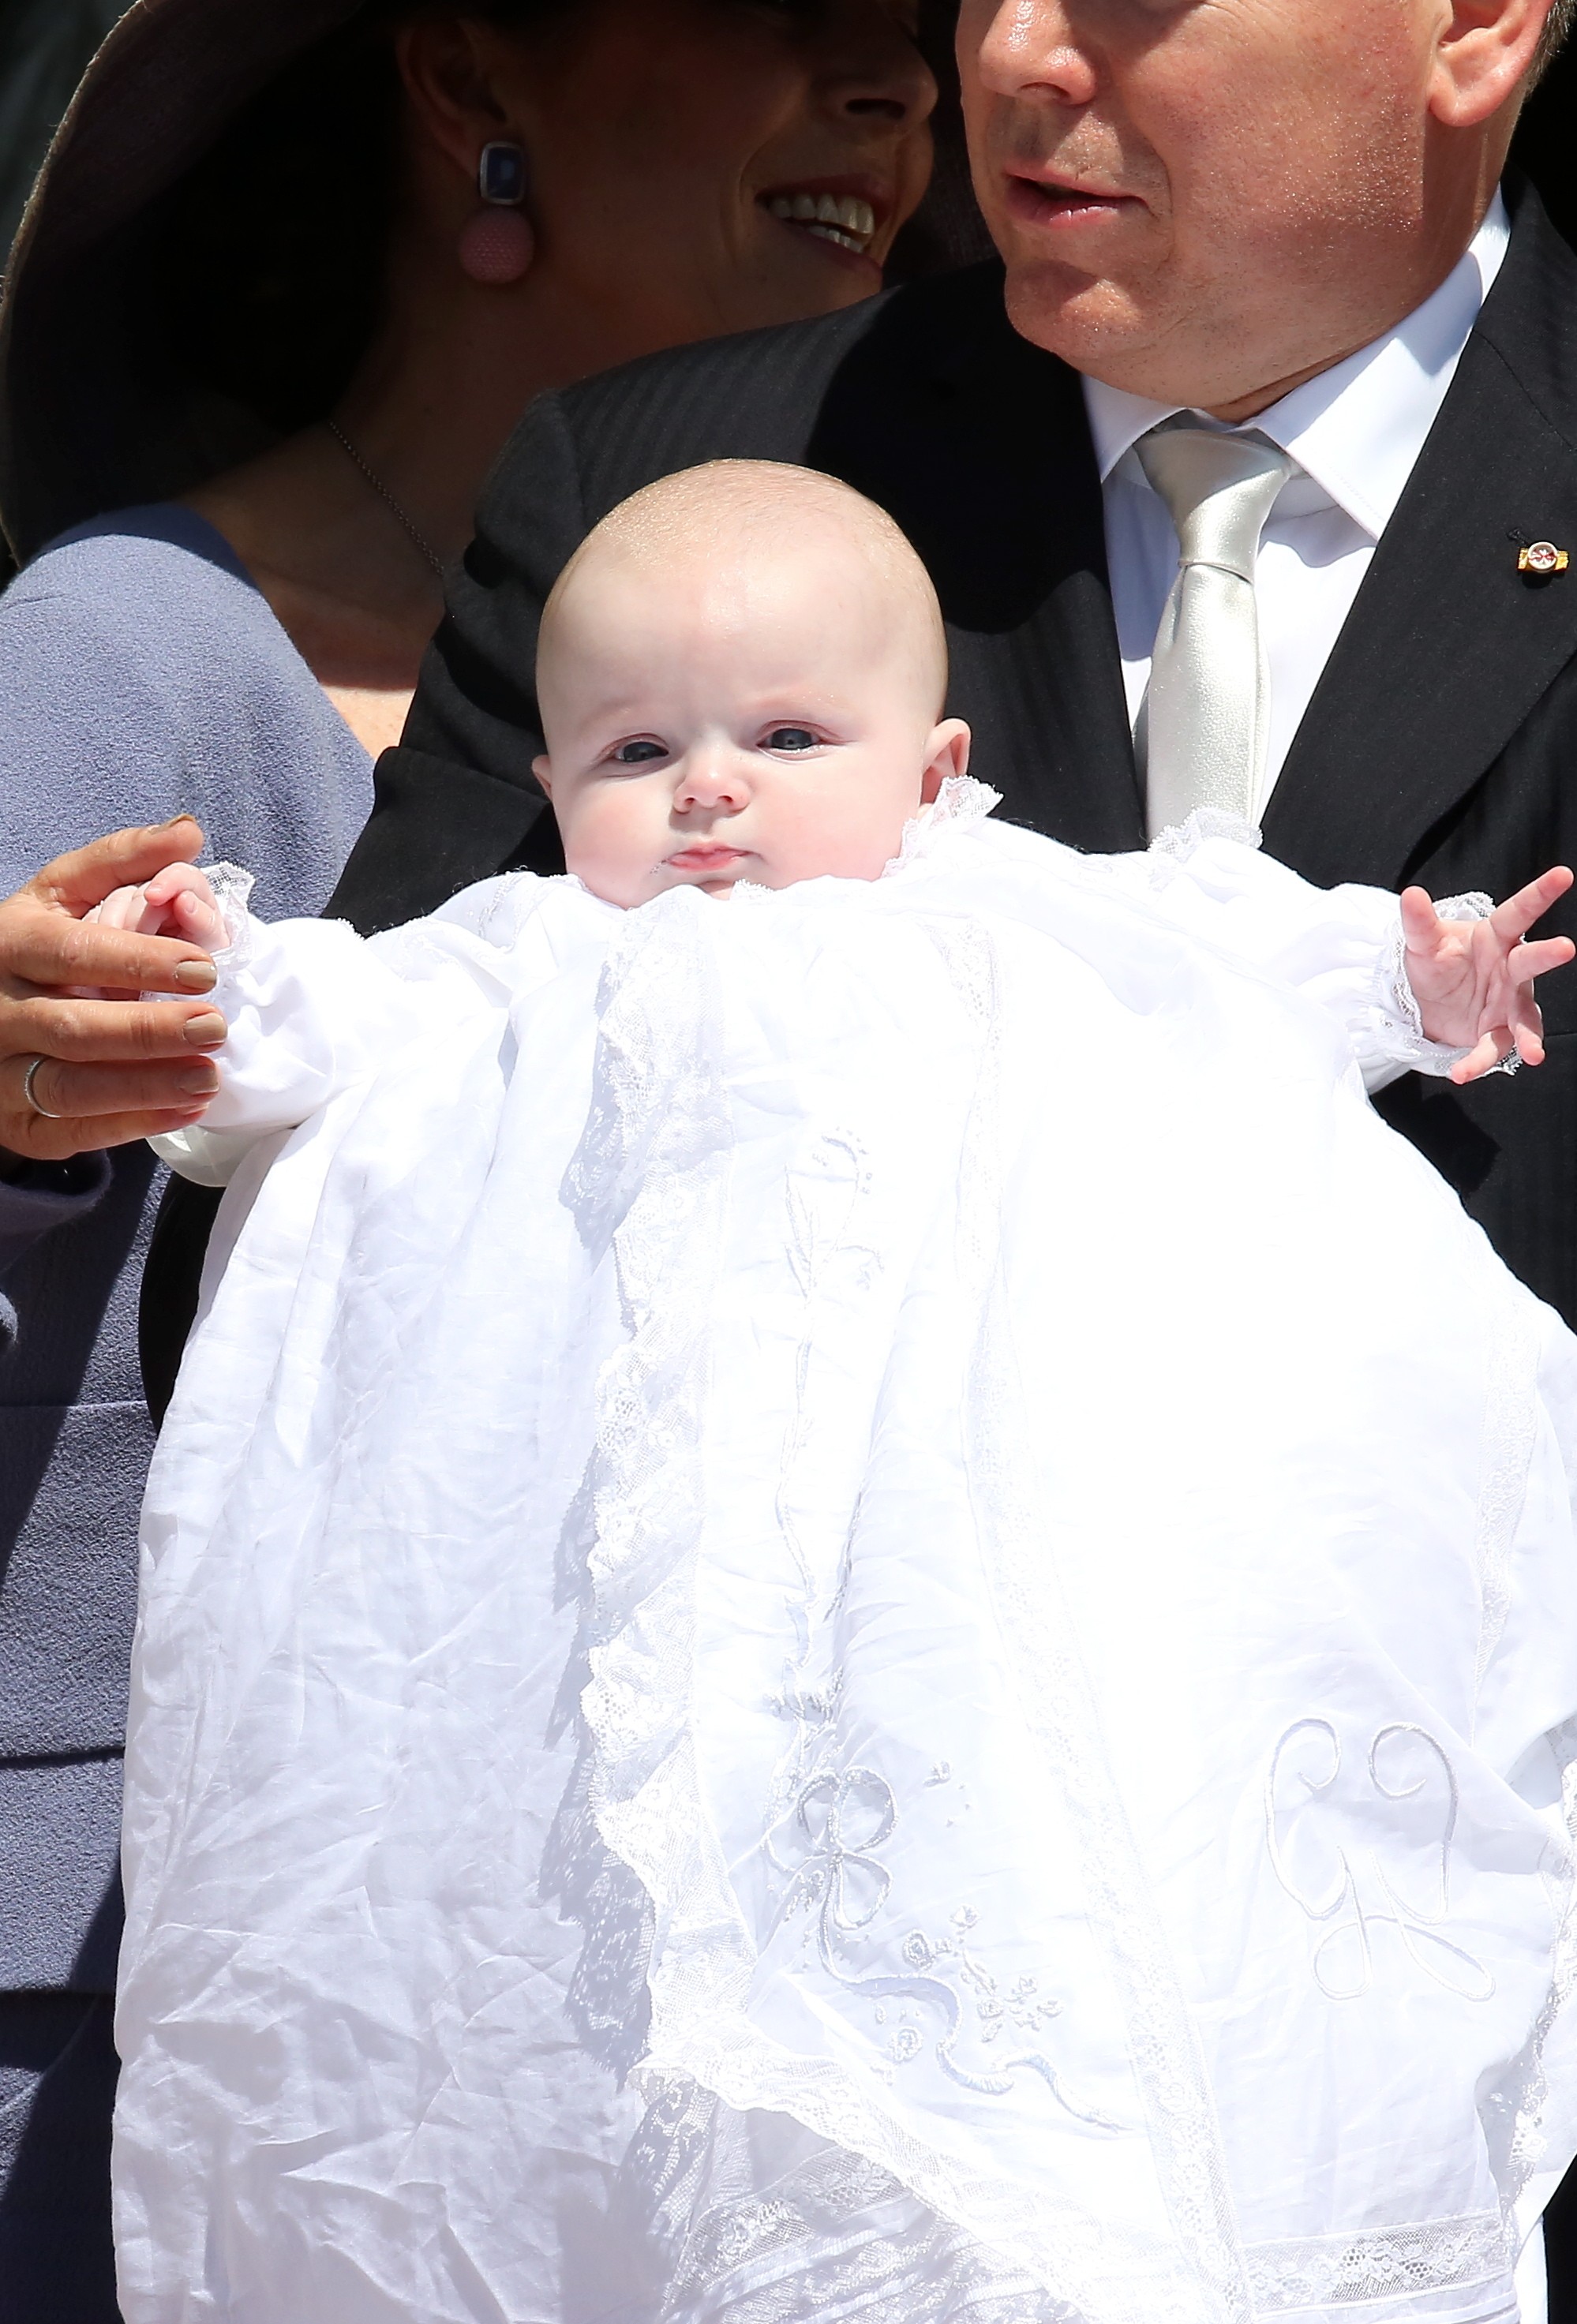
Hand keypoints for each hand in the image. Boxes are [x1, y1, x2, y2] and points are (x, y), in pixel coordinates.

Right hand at [0, 820, 229, 1166]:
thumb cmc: (35, 949)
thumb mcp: (63, 896)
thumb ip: (123, 862)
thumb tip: (189, 831)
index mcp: (10, 943)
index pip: (73, 953)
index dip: (139, 961)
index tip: (204, 968)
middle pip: (73, 1026)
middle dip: (148, 1030)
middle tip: (215, 1028)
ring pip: (69, 1086)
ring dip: (145, 1085)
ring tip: (208, 1077)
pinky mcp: (13, 1123)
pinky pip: (69, 1131)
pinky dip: (130, 1125)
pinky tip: (186, 1110)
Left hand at [1401, 866, 1575, 1084]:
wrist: (1424, 999)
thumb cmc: (1435, 962)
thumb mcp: (1422, 942)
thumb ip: (1419, 922)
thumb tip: (1411, 894)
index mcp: (1494, 938)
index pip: (1518, 912)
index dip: (1540, 893)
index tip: (1563, 874)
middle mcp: (1509, 969)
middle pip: (1531, 960)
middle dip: (1547, 955)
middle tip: (1566, 948)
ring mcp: (1507, 1003)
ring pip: (1525, 1018)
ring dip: (1530, 1035)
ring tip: (1534, 1053)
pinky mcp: (1494, 1032)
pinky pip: (1492, 1048)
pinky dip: (1478, 1062)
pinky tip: (1462, 1073)